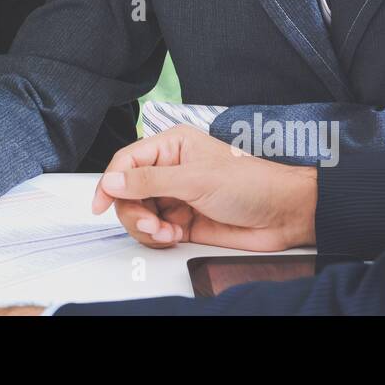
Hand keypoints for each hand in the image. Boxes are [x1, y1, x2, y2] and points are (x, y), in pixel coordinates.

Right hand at [91, 125, 316, 251]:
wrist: (285, 214)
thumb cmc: (251, 184)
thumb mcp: (194, 179)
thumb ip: (148, 181)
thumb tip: (111, 180)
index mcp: (171, 146)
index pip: (127, 161)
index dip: (110, 182)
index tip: (100, 203)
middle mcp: (170, 170)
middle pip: (127, 191)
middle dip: (133, 210)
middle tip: (149, 223)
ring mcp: (176, 197)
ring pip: (138, 213)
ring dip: (146, 227)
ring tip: (165, 232)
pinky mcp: (183, 221)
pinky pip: (154, 231)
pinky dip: (157, 238)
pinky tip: (173, 236)